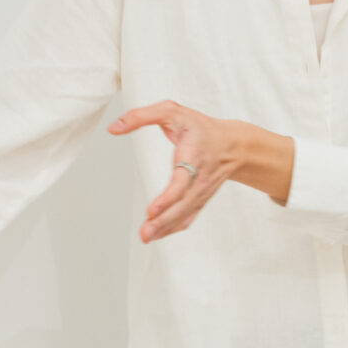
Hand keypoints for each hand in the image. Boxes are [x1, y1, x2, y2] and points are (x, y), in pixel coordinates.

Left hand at [109, 101, 293, 241]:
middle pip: (182, 205)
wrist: (233, 145)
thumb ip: (141, 116)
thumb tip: (114, 128)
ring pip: (184, 214)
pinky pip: (187, 217)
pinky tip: (156, 234)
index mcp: (194, 156)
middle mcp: (199, 178)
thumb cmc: (200, 127)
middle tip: (145, 232)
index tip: (152, 210)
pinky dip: (173, 228)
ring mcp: (200, 192)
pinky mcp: (199, 199)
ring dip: (165, 228)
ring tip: (145, 236)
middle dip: (164, 220)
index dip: (168, 197)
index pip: (182, 181)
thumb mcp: (172, 111)